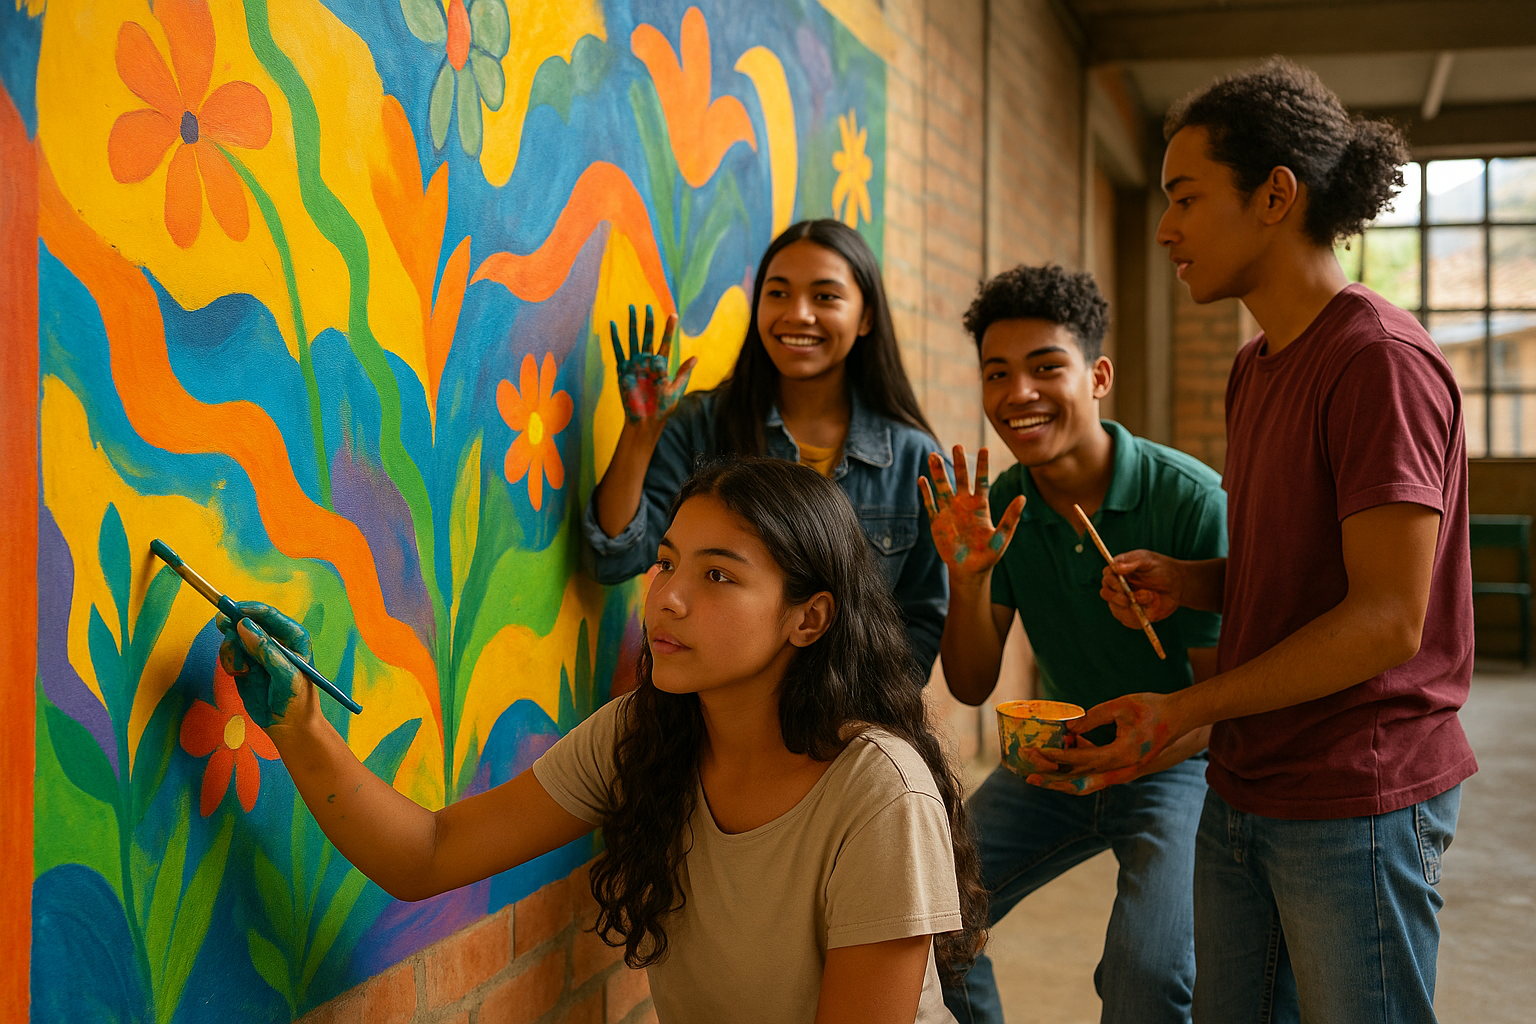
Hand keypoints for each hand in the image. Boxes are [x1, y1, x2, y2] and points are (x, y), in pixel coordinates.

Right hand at [216, 601, 312, 730]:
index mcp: (293, 636)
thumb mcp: (285, 674)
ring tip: (241, 669)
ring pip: (234, 636)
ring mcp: (257, 650)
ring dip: (232, 650)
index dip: (252, 610)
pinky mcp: (244, 662)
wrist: (288, 725)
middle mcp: (274, 639)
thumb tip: (245, 625)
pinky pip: (228, 652)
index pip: (270, 615)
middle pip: (247, 621)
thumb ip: (266, 650)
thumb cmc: (296, 698)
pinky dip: (229, 661)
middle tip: (231, 643)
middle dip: (236, 630)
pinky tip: (239, 673)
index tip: (235, 611)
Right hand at [611, 304, 695, 425]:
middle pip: (648, 336)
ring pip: (633, 339)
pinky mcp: (623, 370)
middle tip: (648, 306)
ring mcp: (635, 364)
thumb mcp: (676, 389)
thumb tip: (695, 357)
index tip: (673, 315)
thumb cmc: (663, 407)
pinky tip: (613, 325)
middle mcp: (647, 361)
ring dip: (632, 324)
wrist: (646, 420)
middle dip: (648, 321)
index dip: (669, 329)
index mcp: (661, 364)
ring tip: (631, 308)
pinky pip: (619, 351)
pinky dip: (615, 338)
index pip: (666, 342)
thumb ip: (683, 372)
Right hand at [918, 445, 1024, 578]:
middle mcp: (964, 504)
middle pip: (961, 479)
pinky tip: (922, 479)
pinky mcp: (937, 521)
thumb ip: (1010, 518)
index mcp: (980, 506)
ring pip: (943, 487)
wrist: (969, 571)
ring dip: (938, 472)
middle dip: (958, 463)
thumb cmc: (988, 556)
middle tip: (957, 446)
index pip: (982, 481)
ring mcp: (949, 511)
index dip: (982, 466)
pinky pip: (930, 503)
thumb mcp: (1001, 537)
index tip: (984, 448)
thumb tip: (1022, 498)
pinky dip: (926, 492)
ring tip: (933, 455)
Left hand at [1019, 692, 1180, 794]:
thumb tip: (1068, 726)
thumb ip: (1093, 716)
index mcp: (1122, 756)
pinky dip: (1076, 764)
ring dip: (1062, 777)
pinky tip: (1065, 743)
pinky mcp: (1120, 767)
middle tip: (1028, 775)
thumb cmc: (1153, 708)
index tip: (1036, 752)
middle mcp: (1121, 770)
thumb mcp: (1121, 706)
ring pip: (1086, 781)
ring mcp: (1122, 772)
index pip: (1081, 759)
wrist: (1179, 718)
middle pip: (1080, 781)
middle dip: (1052, 779)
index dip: (1056, 756)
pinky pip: (1094, 771)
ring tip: (1037, 771)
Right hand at [1100, 550, 1182, 626]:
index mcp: (1118, 571)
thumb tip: (1116, 566)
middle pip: (1106, 594)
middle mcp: (1116, 587)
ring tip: (1151, 599)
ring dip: (1132, 608)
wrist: (1176, 585)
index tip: (1121, 584)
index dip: (1111, 581)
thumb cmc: (1160, 568)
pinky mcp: (1131, 615)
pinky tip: (1150, 610)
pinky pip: (1128, 621)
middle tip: (1128, 600)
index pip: (1106, 576)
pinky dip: (1138, 618)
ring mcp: (1122, 602)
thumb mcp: (1148, 561)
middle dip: (1116, 598)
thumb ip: (1133, 563)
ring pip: (1116, 610)